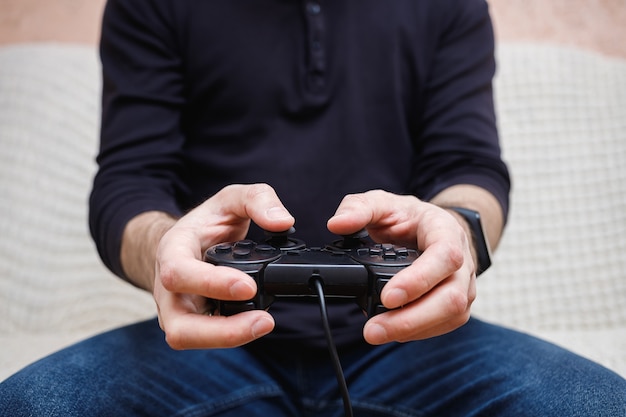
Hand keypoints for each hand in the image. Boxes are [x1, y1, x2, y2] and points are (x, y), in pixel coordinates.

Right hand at [154, 183, 294, 348]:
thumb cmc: (206, 223)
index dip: (212, 284)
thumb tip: (283, 221)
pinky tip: (256, 324)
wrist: (187, 242)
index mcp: (171, 251)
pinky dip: (232, 336)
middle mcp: (168, 288)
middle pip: (179, 324)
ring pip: (190, 339)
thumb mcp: (230, 199)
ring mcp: (177, 310)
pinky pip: (207, 339)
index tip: (249, 286)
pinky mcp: (193, 324)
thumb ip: (257, 200)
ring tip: (264, 324)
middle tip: (263, 320)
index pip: (179, 273)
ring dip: (228, 338)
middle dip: (222, 330)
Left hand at [327, 190, 476, 343]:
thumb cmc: (409, 217)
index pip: (444, 257)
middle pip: (451, 297)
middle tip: (374, 330)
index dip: (419, 280)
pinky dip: (417, 332)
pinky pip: (444, 325)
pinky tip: (392, 332)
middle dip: (411, 319)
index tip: (387, 297)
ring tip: (376, 333)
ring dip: (412, 330)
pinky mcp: (457, 305)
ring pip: (450, 316)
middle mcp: (462, 261)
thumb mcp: (382, 203)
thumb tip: (337, 224)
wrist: (430, 228)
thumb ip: (359, 208)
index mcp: (446, 232)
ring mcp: (463, 286)